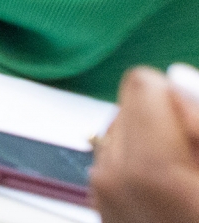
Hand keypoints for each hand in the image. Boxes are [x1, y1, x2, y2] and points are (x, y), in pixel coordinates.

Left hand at [93, 67, 198, 222]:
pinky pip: (119, 160)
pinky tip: (172, 196)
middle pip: (130, 105)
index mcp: (145, 166)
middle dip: (168, 123)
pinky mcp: (101, 206)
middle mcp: (111, 176)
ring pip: (123, 131)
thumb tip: (178, 86)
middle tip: (196, 164)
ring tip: (187, 184)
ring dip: (156, 144)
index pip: (143, 84)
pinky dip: (144, 165)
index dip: (181, 101)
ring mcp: (102, 194)